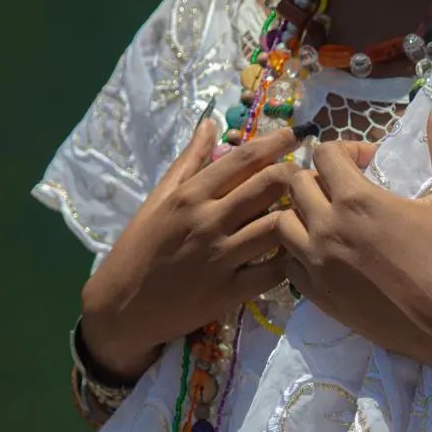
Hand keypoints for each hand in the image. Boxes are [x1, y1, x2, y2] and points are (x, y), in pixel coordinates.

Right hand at [81, 120, 304, 381]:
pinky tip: (295, 252)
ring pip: (277, 226)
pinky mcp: (229, 292)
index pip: (243, 159)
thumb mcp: (159, 199)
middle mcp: (208, 221)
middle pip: (269, 186)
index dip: (276, 142)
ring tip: (309, 212)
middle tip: (309, 175)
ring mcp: (220, 258)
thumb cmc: (141, 247)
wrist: (122, 308)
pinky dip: (289, 259)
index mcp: (191, 195)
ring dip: (297, 216)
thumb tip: (210, 123)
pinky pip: (274, 272)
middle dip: (296, 174)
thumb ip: (189, 161)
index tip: (298, 132)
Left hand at [277, 78, 431, 383]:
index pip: (322, 155)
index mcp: (357, 200)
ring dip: (300, 213)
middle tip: (345, 187)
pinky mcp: (318, 298)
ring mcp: (317, 267)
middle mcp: (326, 230)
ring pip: (281, 224)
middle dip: (317, 176)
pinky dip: (299, 251)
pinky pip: (288, 264)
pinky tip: (327, 252)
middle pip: (293, 184)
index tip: (369, 163)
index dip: (345, 150)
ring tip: (330, 217)